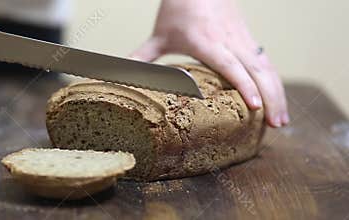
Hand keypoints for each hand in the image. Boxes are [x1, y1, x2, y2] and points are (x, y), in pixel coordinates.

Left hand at [130, 0, 288, 126]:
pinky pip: (266, 61)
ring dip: (278, 92)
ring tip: (282, 119)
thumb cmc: (179, 7)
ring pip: (267, 67)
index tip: (255, 107)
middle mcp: (229, 41)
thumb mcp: (159, 34)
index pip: (230, 65)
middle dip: (271, 97)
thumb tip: (120, 75)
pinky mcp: (248, 38)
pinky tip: (277, 97)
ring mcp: (242, 39)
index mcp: (206, 41)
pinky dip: (275, 81)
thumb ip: (142, 57)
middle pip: (257, 70)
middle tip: (277, 125)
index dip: (244, 85)